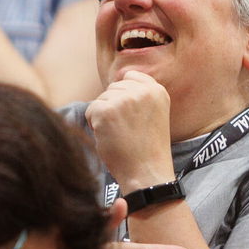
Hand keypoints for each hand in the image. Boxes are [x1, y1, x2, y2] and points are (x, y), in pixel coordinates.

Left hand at [85, 70, 174, 190]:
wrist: (146, 173)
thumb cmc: (147, 148)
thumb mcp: (154, 113)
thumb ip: (140, 94)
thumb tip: (117, 78)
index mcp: (157, 90)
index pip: (130, 76)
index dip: (125, 96)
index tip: (132, 117)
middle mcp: (142, 91)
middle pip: (114, 88)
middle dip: (114, 106)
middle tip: (127, 130)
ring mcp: (124, 100)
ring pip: (102, 99)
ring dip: (104, 116)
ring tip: (120, 135)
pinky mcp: (106, 111)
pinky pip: (91, 110)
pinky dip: (94, 125)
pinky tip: (109, 138)